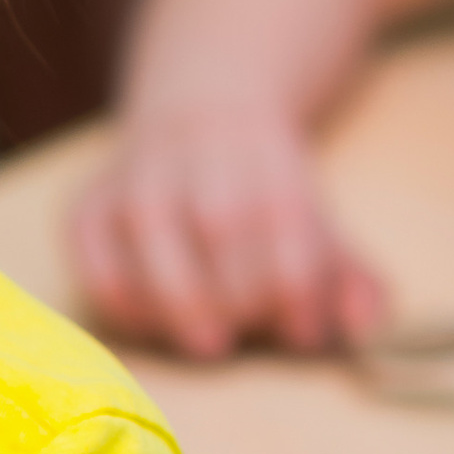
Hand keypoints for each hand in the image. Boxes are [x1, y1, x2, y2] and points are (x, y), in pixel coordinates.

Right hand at [68, 99, 386, 359]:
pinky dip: (120, 293)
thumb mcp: (321, 223)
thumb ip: (352, 279)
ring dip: (179, 297)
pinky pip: (92, 248)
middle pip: (218, 219)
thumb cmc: (266, 193)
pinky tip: (153, 323)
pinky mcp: (87, 202)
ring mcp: (135, 173)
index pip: (282, 215)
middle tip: (250, 338)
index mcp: (266, 153)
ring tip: (208, 344)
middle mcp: (197, 151)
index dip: (295, 282)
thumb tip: (367, 328)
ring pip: (149, 226)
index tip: (305, 334)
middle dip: (236, 291)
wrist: (198, 109)